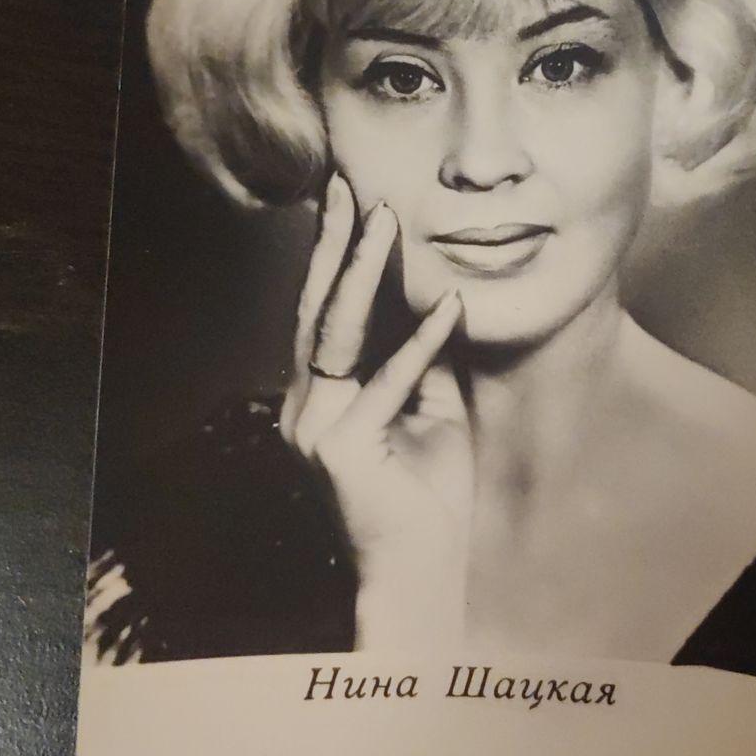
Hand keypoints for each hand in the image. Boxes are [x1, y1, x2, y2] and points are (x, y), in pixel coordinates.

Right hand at [279, 173, 472, 647]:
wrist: (423, 571)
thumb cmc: (429, 492)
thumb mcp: (431, 408)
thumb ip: (421, 357)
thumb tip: (434, 297)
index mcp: (319, 396)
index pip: (324, 312)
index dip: (335, 255)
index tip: (348, 200)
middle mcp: (304, 406)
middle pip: (317, 308)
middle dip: (334, 243)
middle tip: (345, 184)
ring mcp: (316, 427)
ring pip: (338, 332)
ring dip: (364, 272)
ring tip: (383, 220)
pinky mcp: (342, 449)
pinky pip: (390, 382)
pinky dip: (423, 342)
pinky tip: (450, 304)